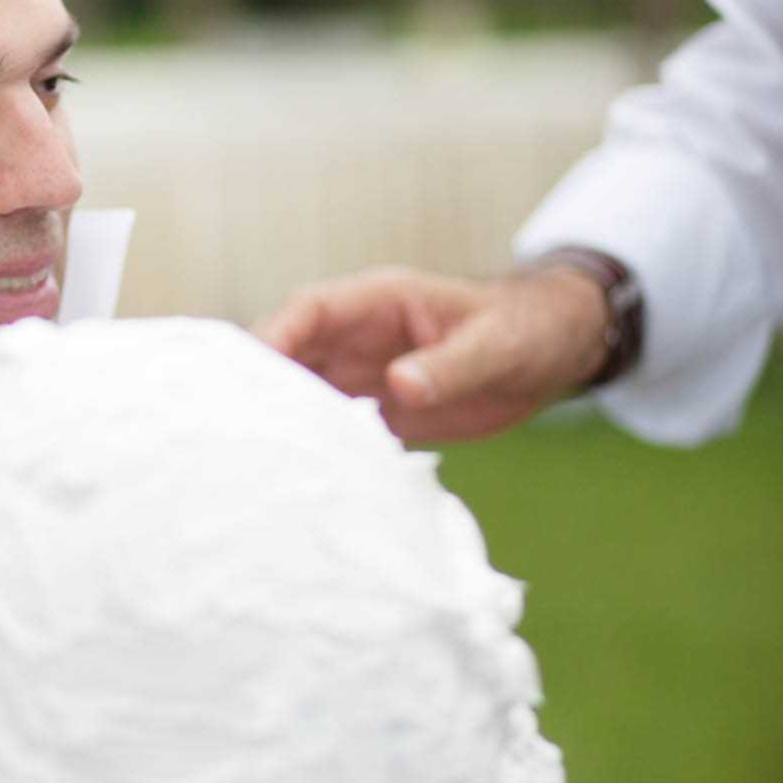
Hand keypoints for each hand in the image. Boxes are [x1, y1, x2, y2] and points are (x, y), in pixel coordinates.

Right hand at [253, 265, 610, 441]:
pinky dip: (311, 447)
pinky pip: (329, 426)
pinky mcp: (374, 410)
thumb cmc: (525, 330)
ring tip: (252, 462)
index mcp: (377, 303)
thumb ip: (450, 366)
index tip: (245, 373)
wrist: (552, 353)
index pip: (307, 311)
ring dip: (277, 420)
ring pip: (299, 392)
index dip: (273, 337)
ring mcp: (360, 374)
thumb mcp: (496, 344)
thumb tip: (401, 387)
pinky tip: (296, 480)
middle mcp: (356, 337)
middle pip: (287, 353)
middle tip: (230, 430)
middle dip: (255, 384)